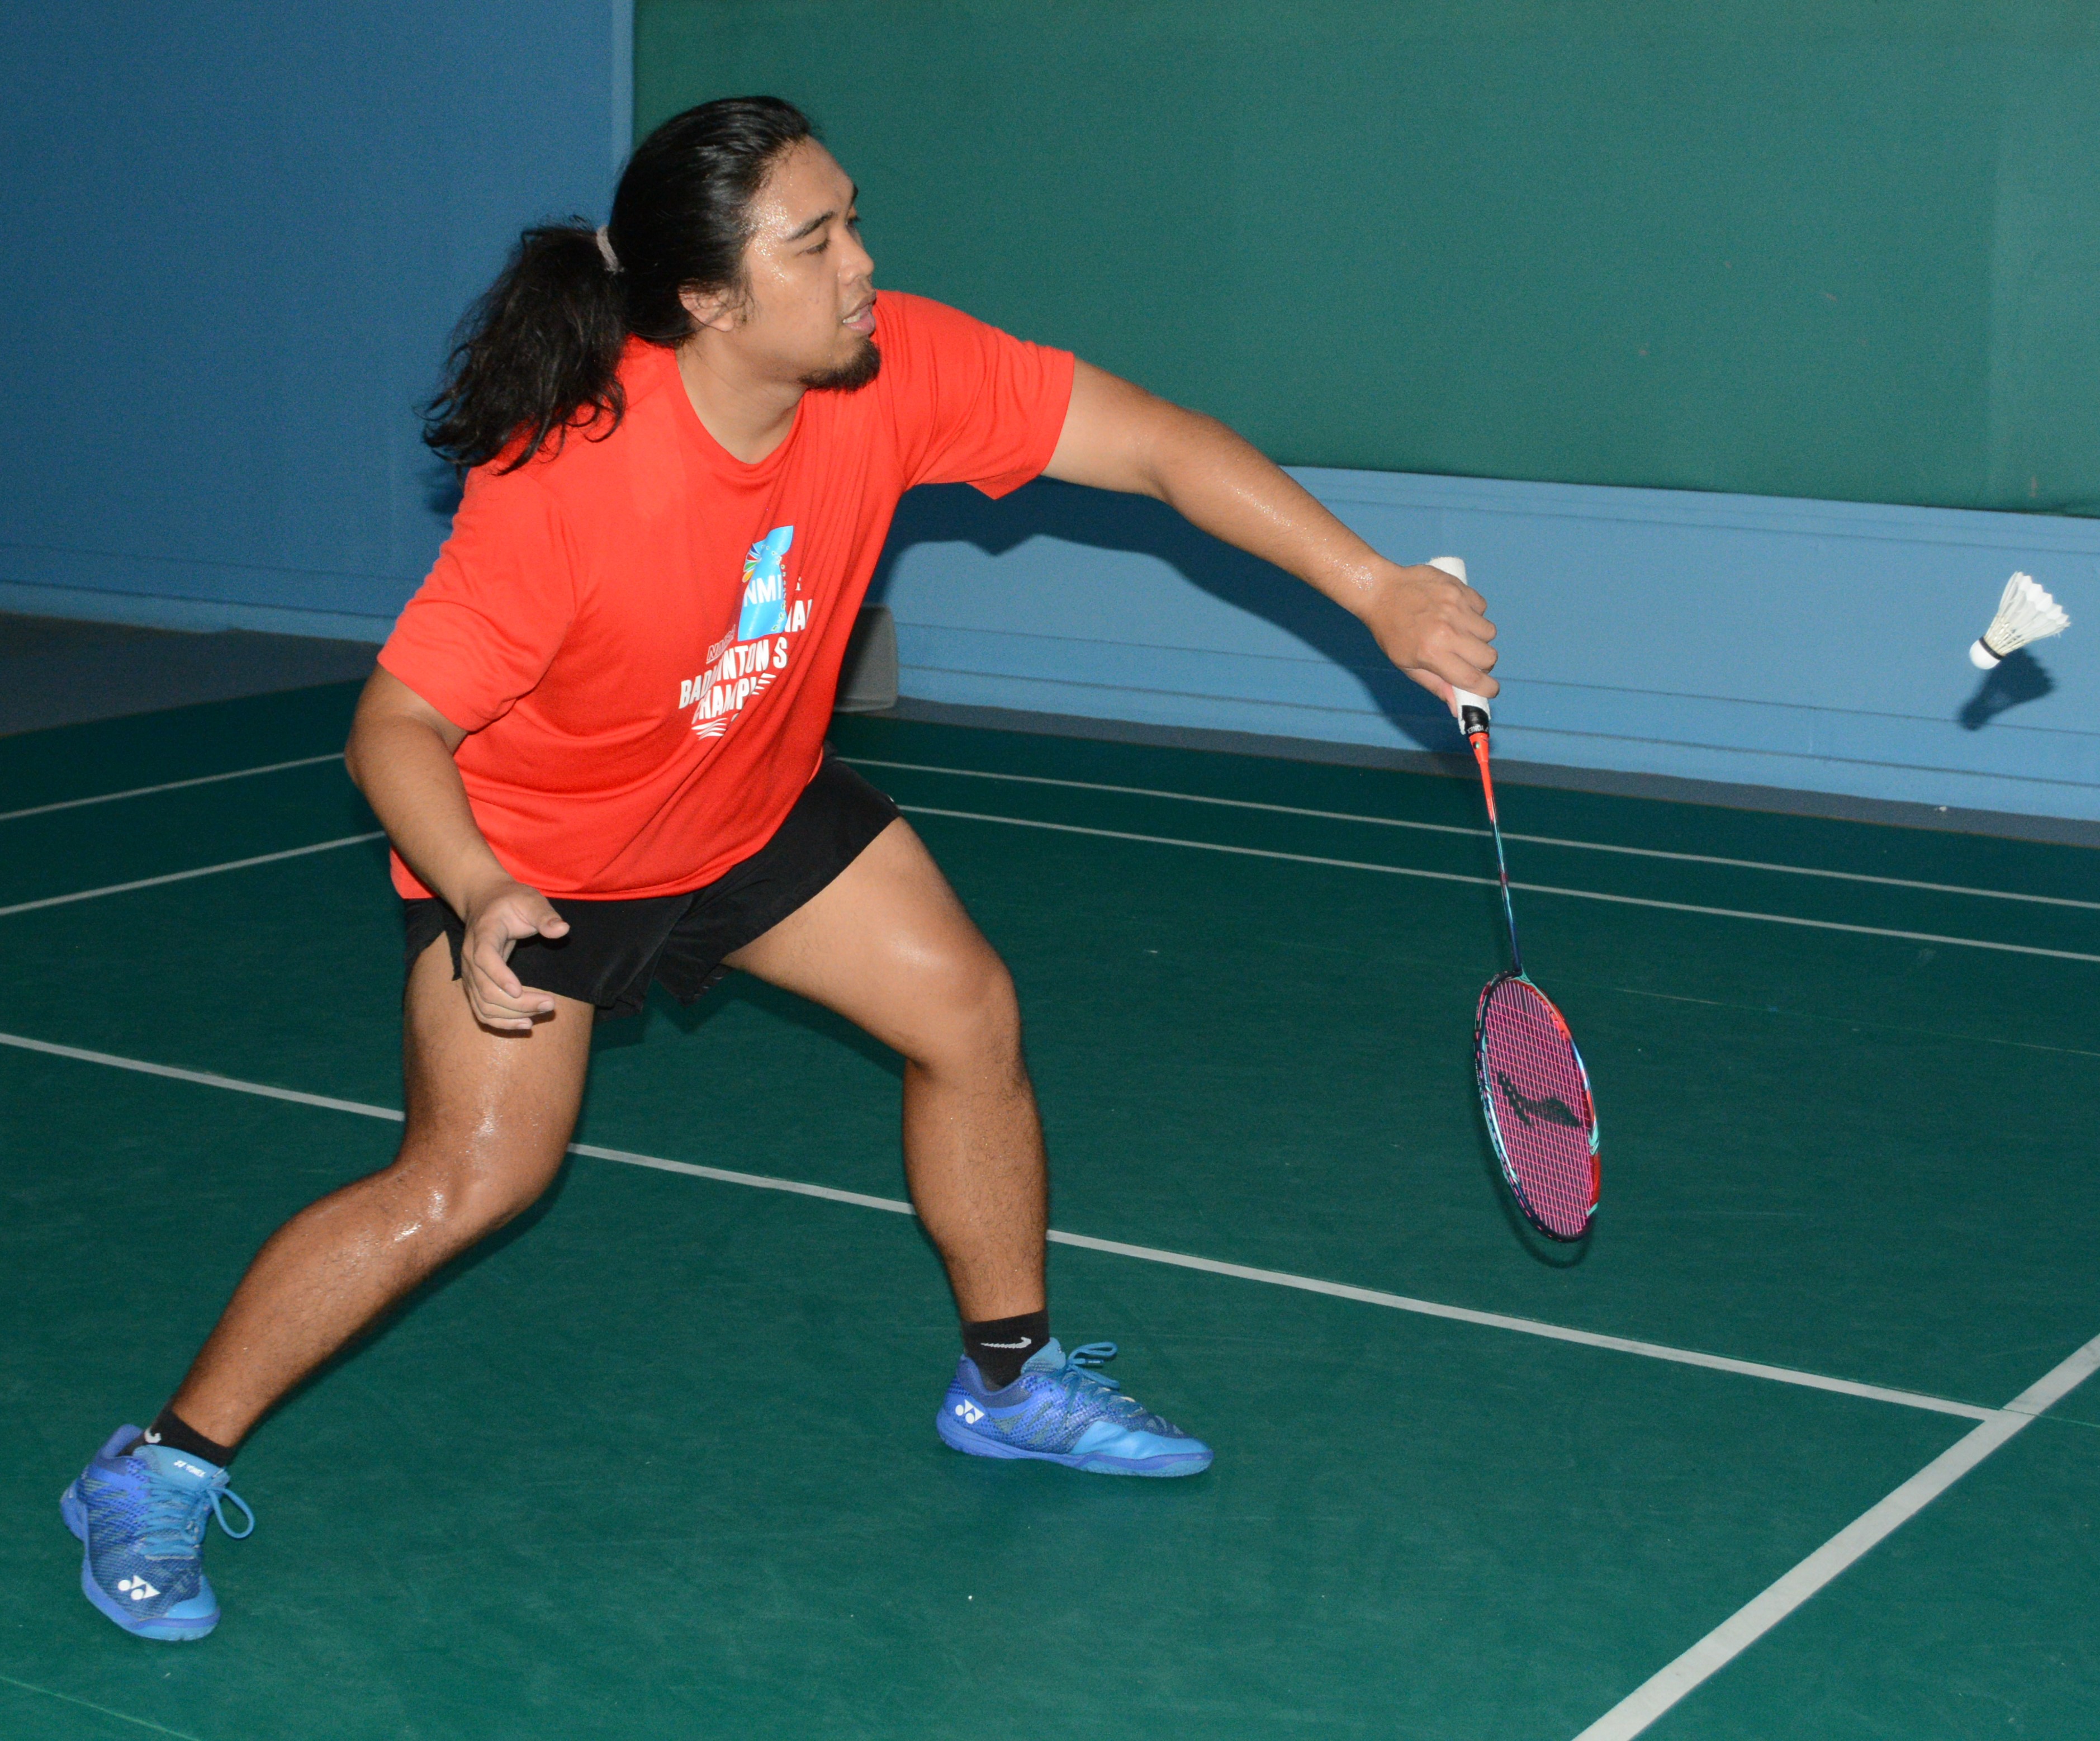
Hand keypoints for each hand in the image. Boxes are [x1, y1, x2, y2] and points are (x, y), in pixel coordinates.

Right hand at [455, 877, 570, 1031]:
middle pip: (486, 989)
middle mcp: (470, 957)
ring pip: (484, 1005)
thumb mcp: (530, 900)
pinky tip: (525, 1024)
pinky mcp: (474, 985)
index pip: (484, 958)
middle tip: (550, 1003)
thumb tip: (562, 930)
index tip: (519, 991)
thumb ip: (545, 915)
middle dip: (518, 1003)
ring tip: (541, 1014)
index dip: (499, 976)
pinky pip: (482, 1010)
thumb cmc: (511, 901)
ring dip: (512, 1015)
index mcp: (483, 934)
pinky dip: (501, 1022)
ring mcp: (470, 974)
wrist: (484, 901)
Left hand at [1358, 561, 1498, 704]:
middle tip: (1466, 658)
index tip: (1488, 689)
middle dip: (1482, 663)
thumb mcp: (1406, 664)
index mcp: (1432, 653)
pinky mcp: (1459, 588)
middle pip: (1489, 657)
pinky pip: (1482, 608)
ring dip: (1478, 637)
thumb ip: (1435, 685)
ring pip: (1489, 632)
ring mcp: (1455, 607)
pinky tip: (1454, 613)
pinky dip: (1474, 613)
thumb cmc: (1391, 631)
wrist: (1380, 590)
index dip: (1487, 689)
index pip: (1474, 678)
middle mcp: (1447, 631)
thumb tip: (1457, 707)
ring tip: (1458, 632)